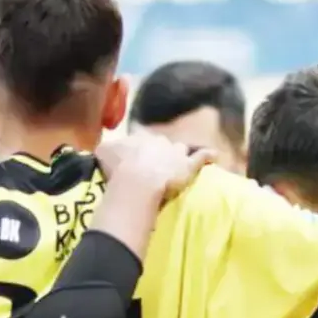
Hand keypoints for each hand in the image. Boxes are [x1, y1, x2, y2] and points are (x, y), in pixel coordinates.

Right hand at [96, 134, 215, 201]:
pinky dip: (208, 156)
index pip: (139, 138)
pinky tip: (214, 156)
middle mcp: (159, 140)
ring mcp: (175, 153)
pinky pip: (202, 157)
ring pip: (180, 149)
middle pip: (160, 143)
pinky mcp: (188, 166)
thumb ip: (105, 148)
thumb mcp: (103, 151)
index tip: (133, 158)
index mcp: (138, 137)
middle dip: (158, 152)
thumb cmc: (117, 167)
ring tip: (176, 163)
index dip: (137, 149)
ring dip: (178, 155)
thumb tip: (104, 149)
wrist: (137, 180)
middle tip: (151, 165)